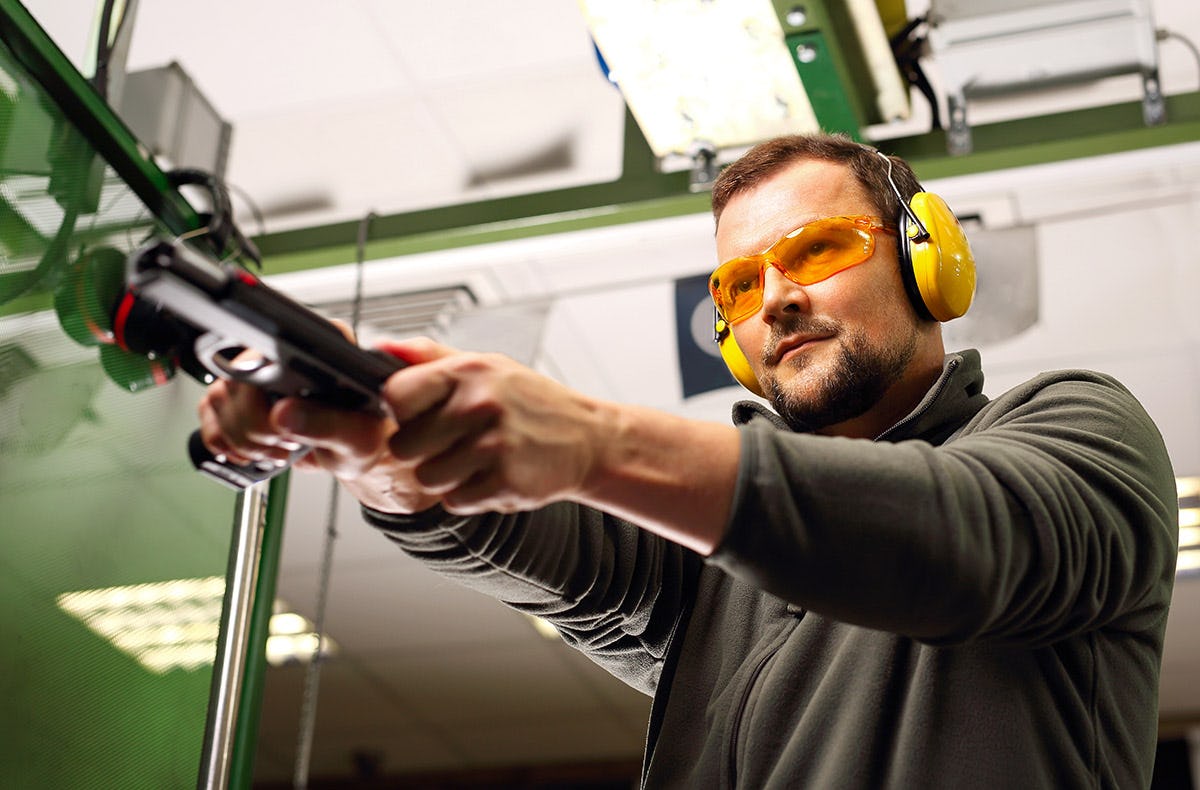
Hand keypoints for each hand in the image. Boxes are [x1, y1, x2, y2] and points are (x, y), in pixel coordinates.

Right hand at [195, 331, 444, 513]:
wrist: (352, 450)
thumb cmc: (365, 436)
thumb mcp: (358, 438)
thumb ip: (328, 425)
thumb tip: (284, 413)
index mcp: (321, 344)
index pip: (269, 352)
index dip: (267, 393)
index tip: (282, 422)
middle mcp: (283, 348)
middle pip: (235, 380)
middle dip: (257, 427)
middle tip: (288, 442)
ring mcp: (255, 368)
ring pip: (216, 400)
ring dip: (245, 438)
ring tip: (280, 445)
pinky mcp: (237, 393)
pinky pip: (207, 417)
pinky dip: (226, 442)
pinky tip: (257, 448)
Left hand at [379, 338, 606, 514]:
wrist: (589, 440)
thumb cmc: (531, 403)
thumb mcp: (487, 367)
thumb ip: (431, 358)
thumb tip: (381, 348)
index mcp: (469, 370)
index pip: (395, 395)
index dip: (402, 411)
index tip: (422, 414)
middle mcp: (480, 405)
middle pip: (404, 446)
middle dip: (422, 450)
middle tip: (455, 442)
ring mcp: (494, 446)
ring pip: (427, 479)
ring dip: (446, 476)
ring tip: (477, 459)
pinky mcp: (505, 483)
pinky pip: (455, 501)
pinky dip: (469, 495)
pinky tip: (493, 475)